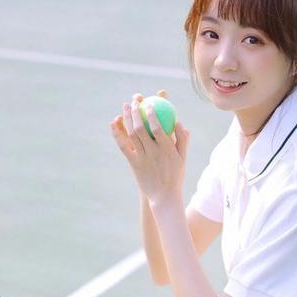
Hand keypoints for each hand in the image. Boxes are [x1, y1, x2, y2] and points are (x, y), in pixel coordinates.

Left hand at [110, 90, 189, 205]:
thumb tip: (179, 122)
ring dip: (126, 118)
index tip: (149, 103)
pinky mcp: (134, 164)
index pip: (157, 127)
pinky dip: (117, 134)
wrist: (164, 197)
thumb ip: (182, 140)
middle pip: (140, 128)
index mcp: (167, 150)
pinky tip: (114, 123)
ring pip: (131, 135)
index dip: (151, 113)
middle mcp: (153, 153)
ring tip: (125, 106)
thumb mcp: (182, 158)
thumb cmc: (175, 176)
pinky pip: (124, 146)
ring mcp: (142, 159)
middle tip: (134, 100)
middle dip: (136, 111)